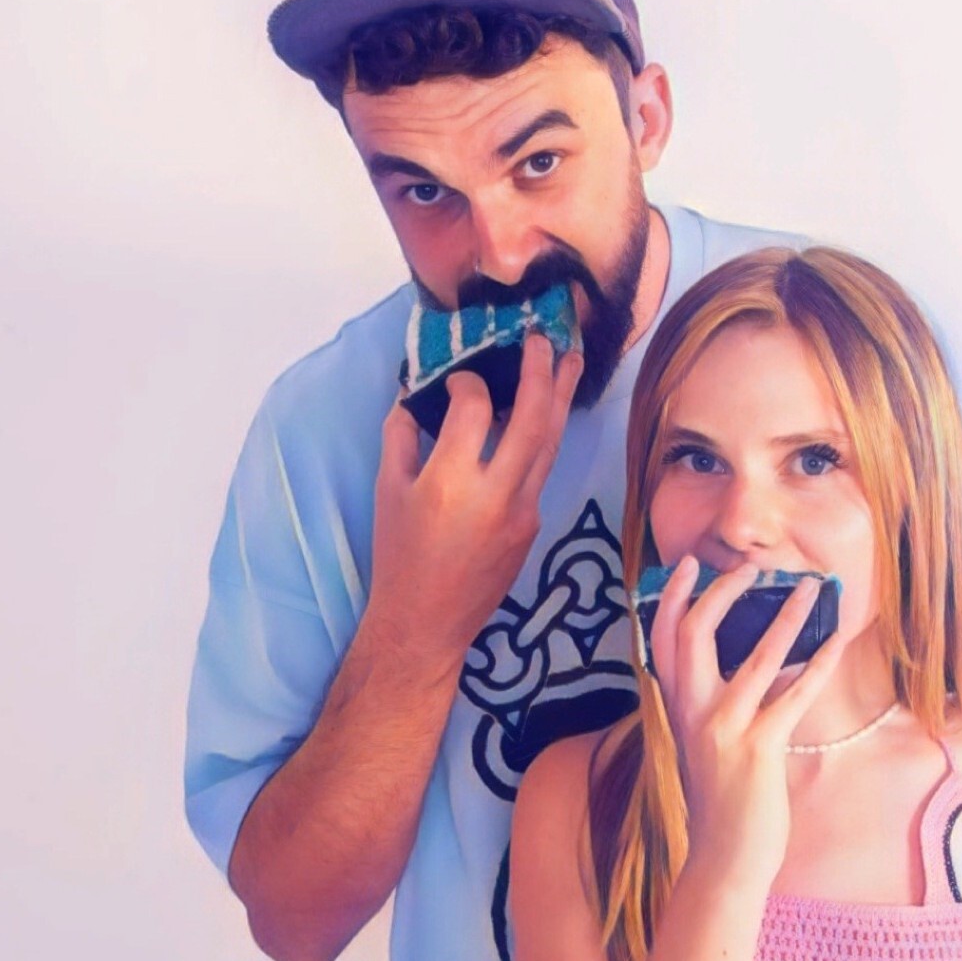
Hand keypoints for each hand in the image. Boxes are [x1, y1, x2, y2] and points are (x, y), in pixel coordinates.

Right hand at [367, 335, 583, 670]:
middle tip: (544, 338)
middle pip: (532, 420)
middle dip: (542, 373)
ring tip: (573, 361)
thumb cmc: (399, 555)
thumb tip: (418, 393)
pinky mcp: (533, 525)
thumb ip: (402, 436)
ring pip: (550, 444)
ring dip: (562, 399)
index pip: (473, 408)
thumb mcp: (388, 491)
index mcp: (450, 482)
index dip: (468, 383)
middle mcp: (495, 494)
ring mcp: (522, 512)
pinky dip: (543, 438)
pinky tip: (543, 416)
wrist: (427, 622)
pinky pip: (541, 471)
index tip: (458, 381)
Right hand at [649, 557, 846, 890]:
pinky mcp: (759, 749)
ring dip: (788, 615)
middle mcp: (692, 715)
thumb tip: (749, 661)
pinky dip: (819, 664)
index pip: (661, 641)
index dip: (674, 598)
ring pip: (757, 656)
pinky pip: (795, 695)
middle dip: (721, 593)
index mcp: (676, 710)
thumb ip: (711, 704)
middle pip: (692, 635)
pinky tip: (837, 640)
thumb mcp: (702, 745)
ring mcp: (724, 731)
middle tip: (751, 567)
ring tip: (813, 588)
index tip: (690, 565)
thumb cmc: (720, 803)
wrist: (724, 860)